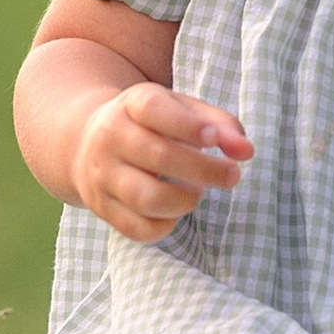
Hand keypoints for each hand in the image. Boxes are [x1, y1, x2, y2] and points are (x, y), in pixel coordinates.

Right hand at [73, 86, 250, 243]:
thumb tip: (246, 151)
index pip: (153, 109)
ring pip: (146, 198)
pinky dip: (166, 225)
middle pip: (158, 156)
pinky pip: (138, 228)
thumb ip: (219, 124)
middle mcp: (110, 138)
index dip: (187, 125)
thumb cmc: (151, 125)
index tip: (214, 139)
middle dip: (205, 169)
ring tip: (197, 191)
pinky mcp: (102, 208)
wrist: (86, 143)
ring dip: (186, 200)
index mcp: (130, 105)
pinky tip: (175, 211)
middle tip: (233, 175)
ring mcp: (102, 176)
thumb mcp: (180, 110)